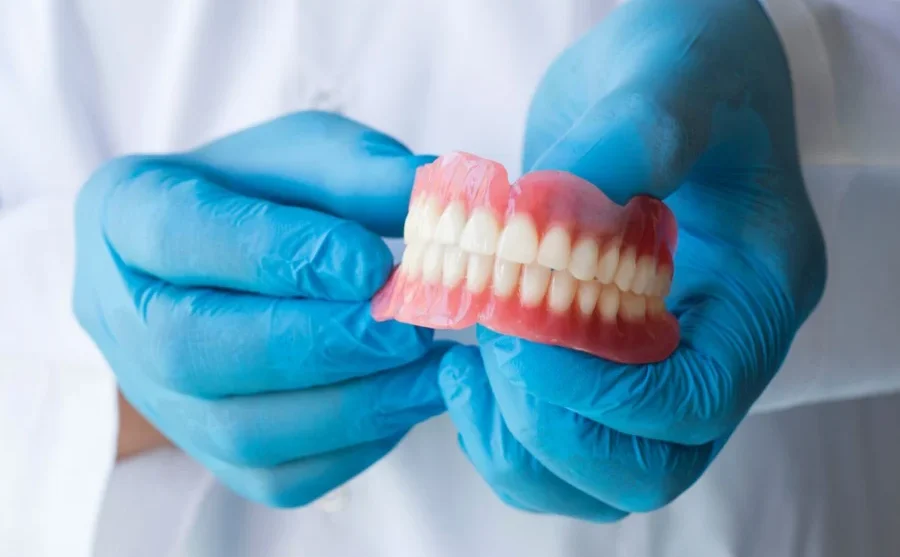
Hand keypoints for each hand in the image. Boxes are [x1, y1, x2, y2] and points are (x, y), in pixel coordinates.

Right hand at [74, 111, 446, 506]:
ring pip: (240, 429)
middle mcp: (122, 316)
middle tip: (408, 329)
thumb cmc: (261, 195)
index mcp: (124, 212)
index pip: (180, 234)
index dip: (277, 253)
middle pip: (195, 349)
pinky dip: (355, 446)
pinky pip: (279, 476)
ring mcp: (160, 396)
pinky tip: (405, 401)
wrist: (231, 261)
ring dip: (352, 405)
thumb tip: (435, 197)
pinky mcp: (210, 451)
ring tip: (430, 372)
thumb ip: (359, 173)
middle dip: (317, 344)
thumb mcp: (305, 157)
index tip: (371, 264)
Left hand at [438, 0, 826, 519]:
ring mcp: (662, 363)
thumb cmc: (690, 67)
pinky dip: (502, 431)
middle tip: (490, 343)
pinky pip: (560, 446)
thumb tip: (549, 213)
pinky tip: (465, 367)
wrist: (669, 76)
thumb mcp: (675, 78)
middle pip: (647, 465)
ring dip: (517, 440)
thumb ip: (634, 136)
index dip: (597, 390)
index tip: (517, 329)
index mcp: (757, 293)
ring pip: (598, 474)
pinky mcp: (608, 361)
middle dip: (550, 423)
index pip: (694, 401)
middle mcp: (717, 348)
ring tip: (469, 362)